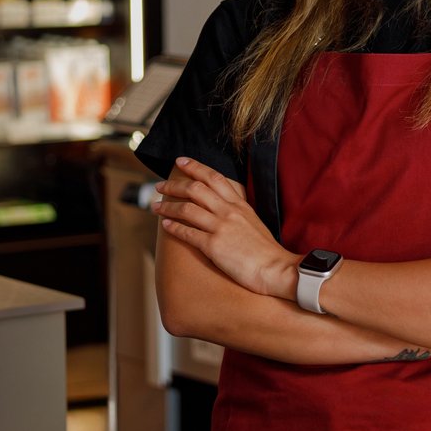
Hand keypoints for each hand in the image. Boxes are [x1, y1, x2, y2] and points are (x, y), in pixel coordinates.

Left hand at [153, 159, 295, 299]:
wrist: (276, 269)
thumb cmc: (266, 251)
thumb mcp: (254, 221)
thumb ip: (238, 211)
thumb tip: (224, 205)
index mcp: (239, 205)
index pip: (214, 177)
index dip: (195, 167)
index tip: (181, 162)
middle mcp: (228, 212)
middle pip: (195, 189)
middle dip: (174, 185)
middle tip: (160, 186)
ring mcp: (221, 228)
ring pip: (187, 209)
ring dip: (167, 206)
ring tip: (155, 206)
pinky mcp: (214, 246)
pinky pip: (188, 233)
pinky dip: (173, 227)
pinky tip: (165, 225)